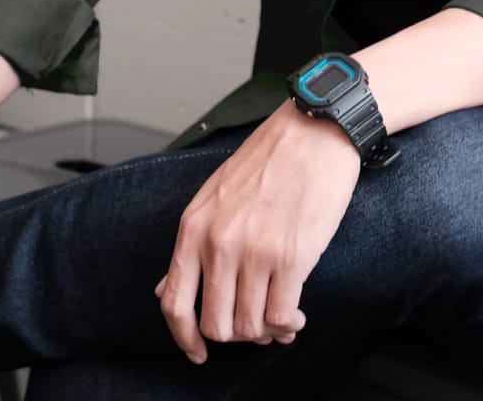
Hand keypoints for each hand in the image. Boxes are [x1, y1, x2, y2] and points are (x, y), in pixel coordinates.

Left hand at [154, 100, 361, 363]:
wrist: (315, 130)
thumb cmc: (270, 156)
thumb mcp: (215, 194)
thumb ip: (193, 243)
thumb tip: (166, 289)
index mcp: (194, 227)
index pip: (174, 304)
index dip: (185, 339)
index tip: (198, 352)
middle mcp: (219, 243)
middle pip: (215, 325)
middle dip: (236, 333)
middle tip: (255, 324)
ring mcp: (255, 251)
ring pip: (250, 326)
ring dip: (266, 331)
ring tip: (281, 319)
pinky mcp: (292, 256)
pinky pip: (281, 316)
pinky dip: (288, 324)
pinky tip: (296, 314)